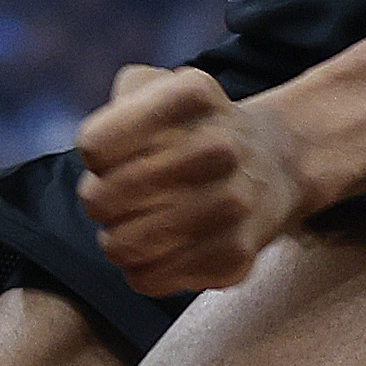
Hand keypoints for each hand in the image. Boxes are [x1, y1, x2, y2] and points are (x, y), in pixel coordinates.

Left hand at [74, 66, 312, 296]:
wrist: (272, 165)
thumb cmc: (195, 130)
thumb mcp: (161, 88)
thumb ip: (122, 98)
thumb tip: (98, 146)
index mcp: (192, 94)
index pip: (94, 144)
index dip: (94, 155)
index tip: (111, 155)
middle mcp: (218, 146)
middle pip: (100, 198)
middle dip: (97, 200)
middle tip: (115, 197)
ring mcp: (230, 204)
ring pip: (120, 245)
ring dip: (117, 238)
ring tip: (135, 223)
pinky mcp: (234, 255)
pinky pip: (148, 278)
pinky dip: (143, 267)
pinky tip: (162, 245)